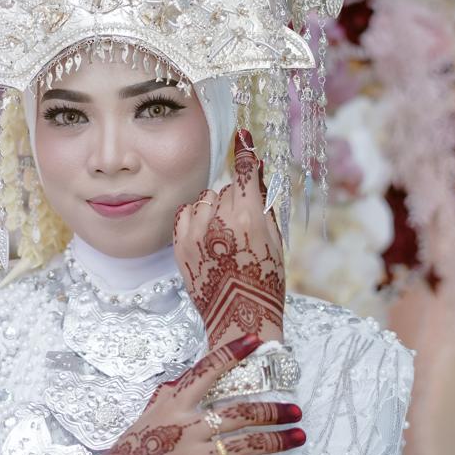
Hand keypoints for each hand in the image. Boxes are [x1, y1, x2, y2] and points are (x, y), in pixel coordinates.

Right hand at [68, 333, 304, 454]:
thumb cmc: (129, 454)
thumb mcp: (148, 417)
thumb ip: (174, 399)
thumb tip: (193, 379)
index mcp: (171, 405)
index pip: (206, 372)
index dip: (232, 355)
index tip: (255, 342)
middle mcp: (185, 428)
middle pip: (240, 413)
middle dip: (274, 410)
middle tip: (295, 409)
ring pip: (247, 444)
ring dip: (278, 439)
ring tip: (298, 436)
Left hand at [172, 130, 284, 349]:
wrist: (240, 318)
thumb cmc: (265, 282)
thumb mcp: (275, 240)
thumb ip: (263, 204)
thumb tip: (255, 173)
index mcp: (249, 217)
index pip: (245, 173)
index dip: (246, 154)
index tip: (243, 136)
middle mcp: (220, 220)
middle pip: (228, 188)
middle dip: (237, 197)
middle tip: (245, 222)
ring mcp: (196, 232)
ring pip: (206, 199)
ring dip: (216, 207)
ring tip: (226, 234)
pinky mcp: (180, 244)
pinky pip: (187, 213)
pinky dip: (197, 217)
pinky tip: (208, 233)